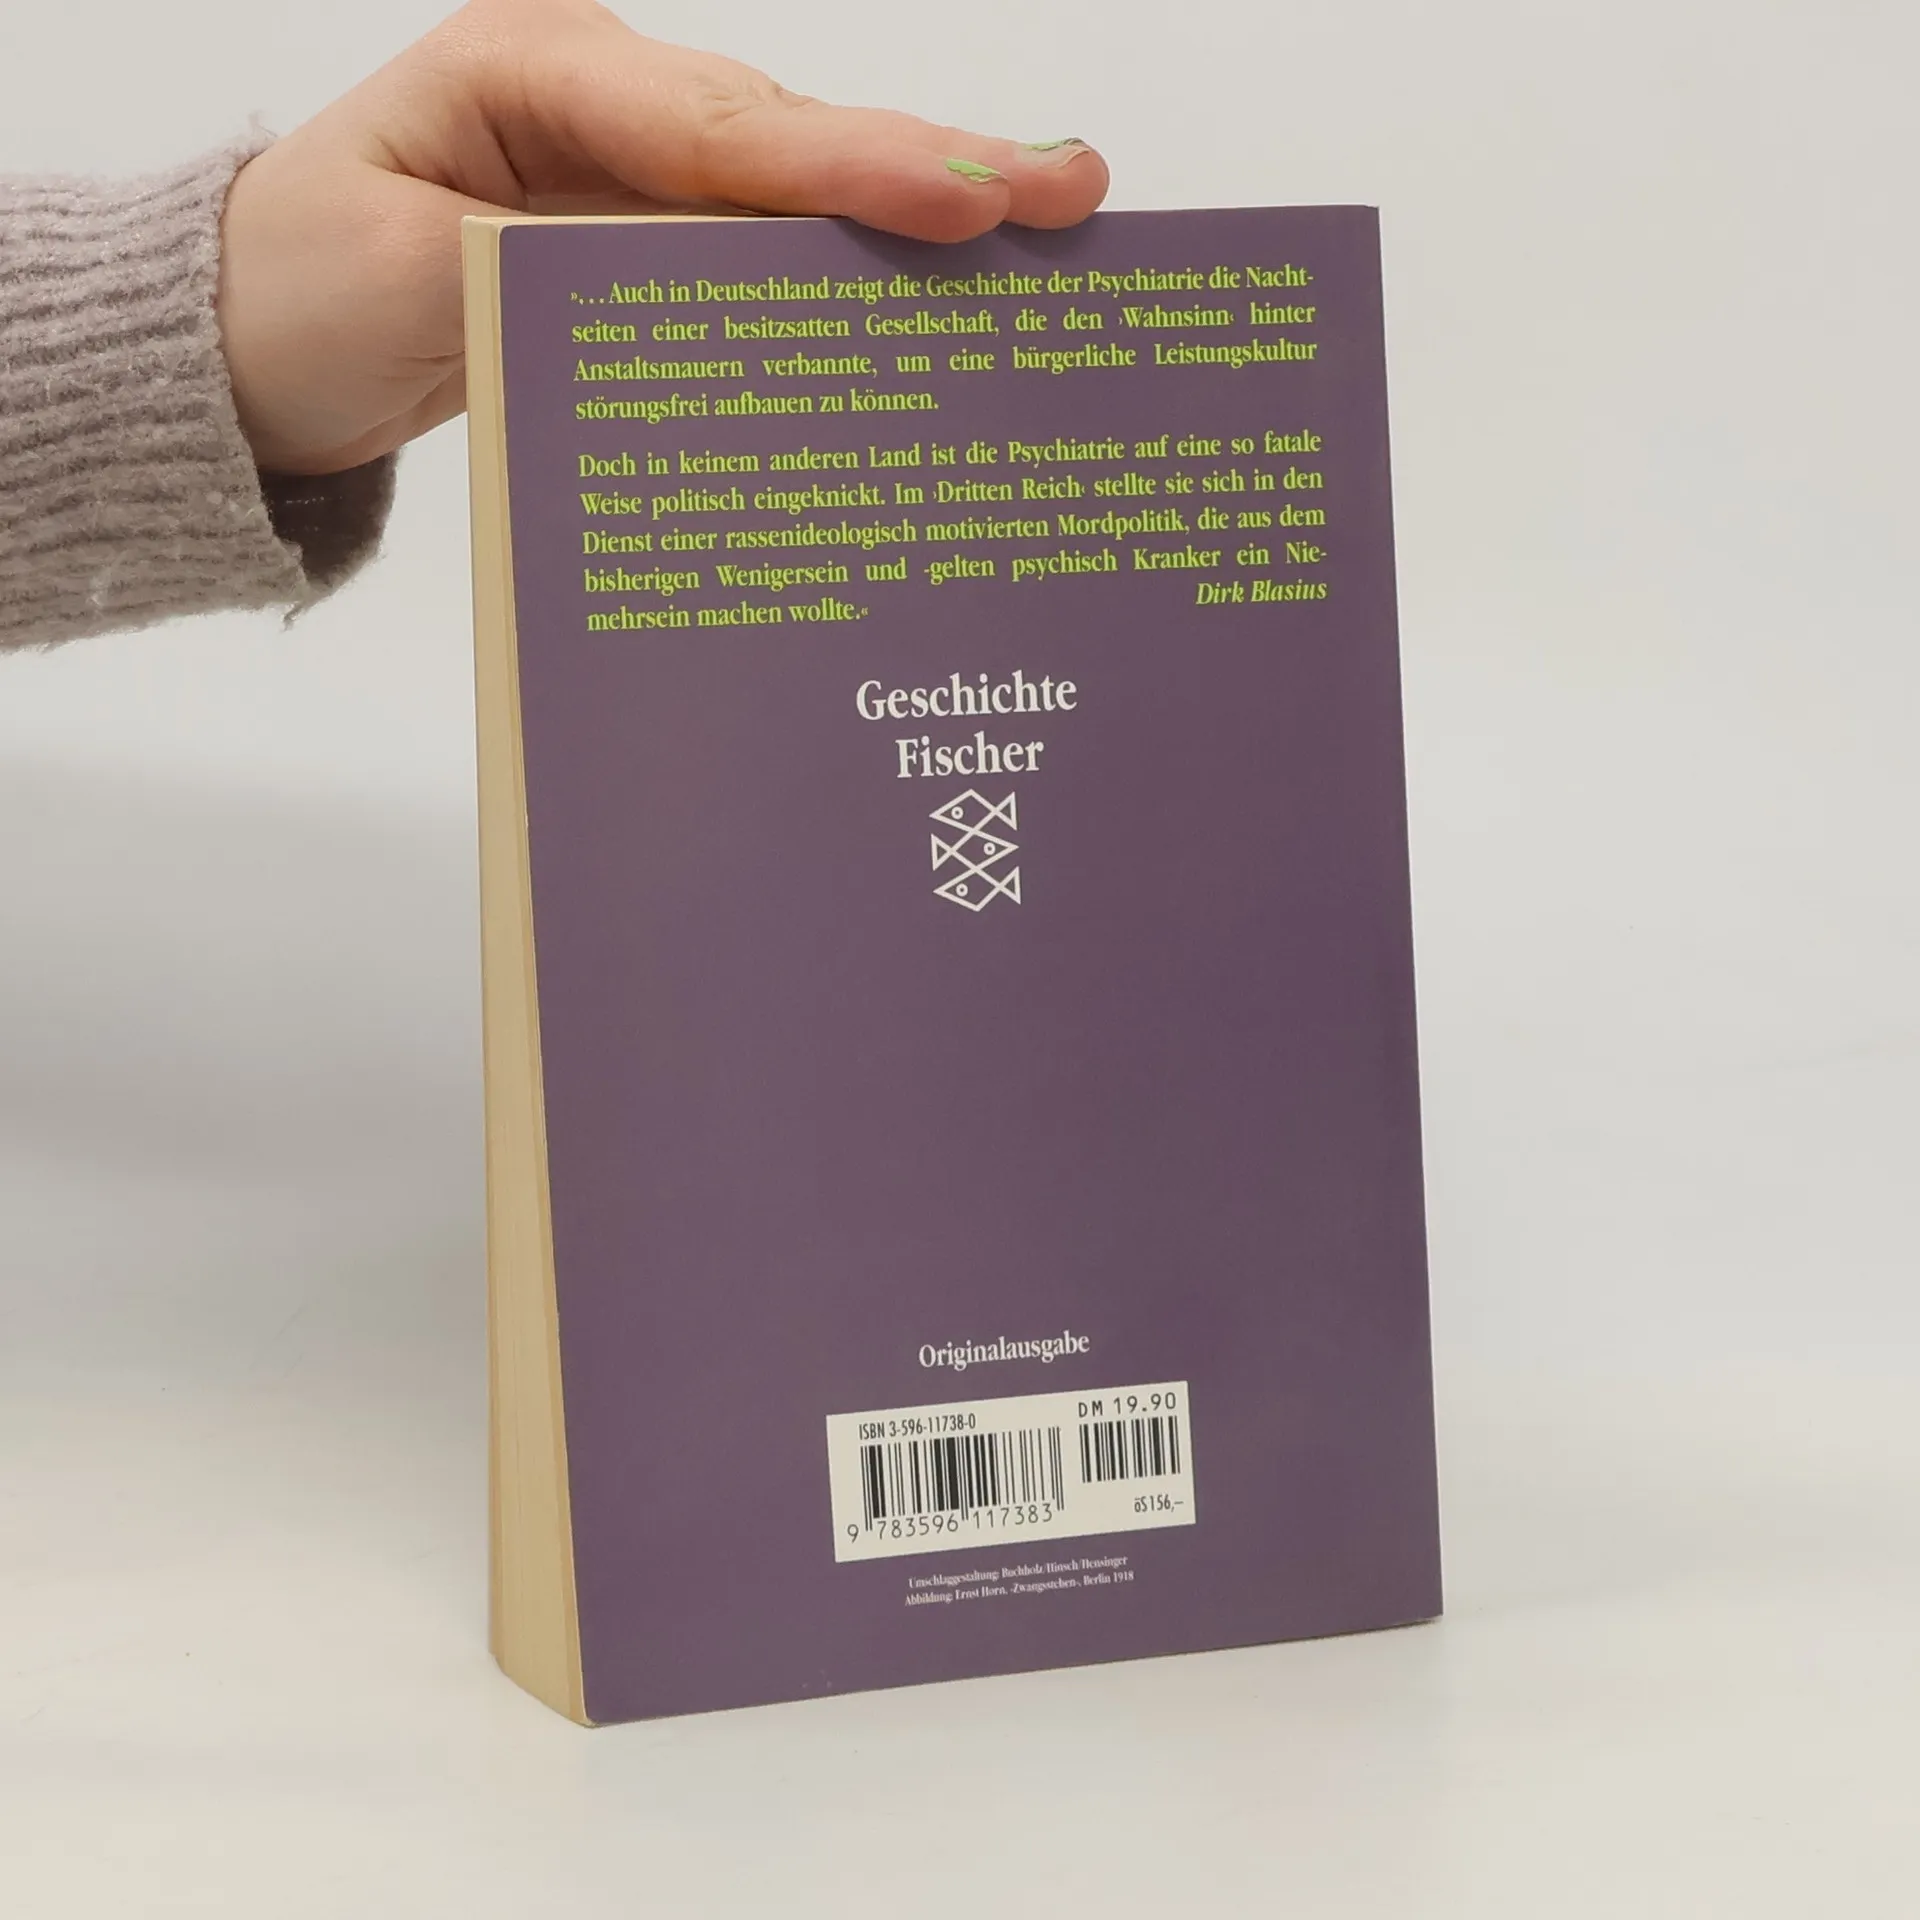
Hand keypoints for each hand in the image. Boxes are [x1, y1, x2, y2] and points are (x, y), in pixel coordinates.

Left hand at [217, 0, 1108, 475]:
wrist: (250, 349)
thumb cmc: (302, 296)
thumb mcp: (424, 281)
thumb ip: (577, 272)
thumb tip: (735, 286)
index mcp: (534, 71)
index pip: (718, 129)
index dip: (848, 168)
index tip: (964, 198)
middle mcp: (601, 102)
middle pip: (787, 140)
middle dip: (928, 166)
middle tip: (1070, 188)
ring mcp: (630, 170)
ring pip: (794, 190)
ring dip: (917, 211)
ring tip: (1048, 217)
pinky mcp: (643, 240)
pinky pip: (764, 252)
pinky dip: (851, 271)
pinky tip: (944, 281)